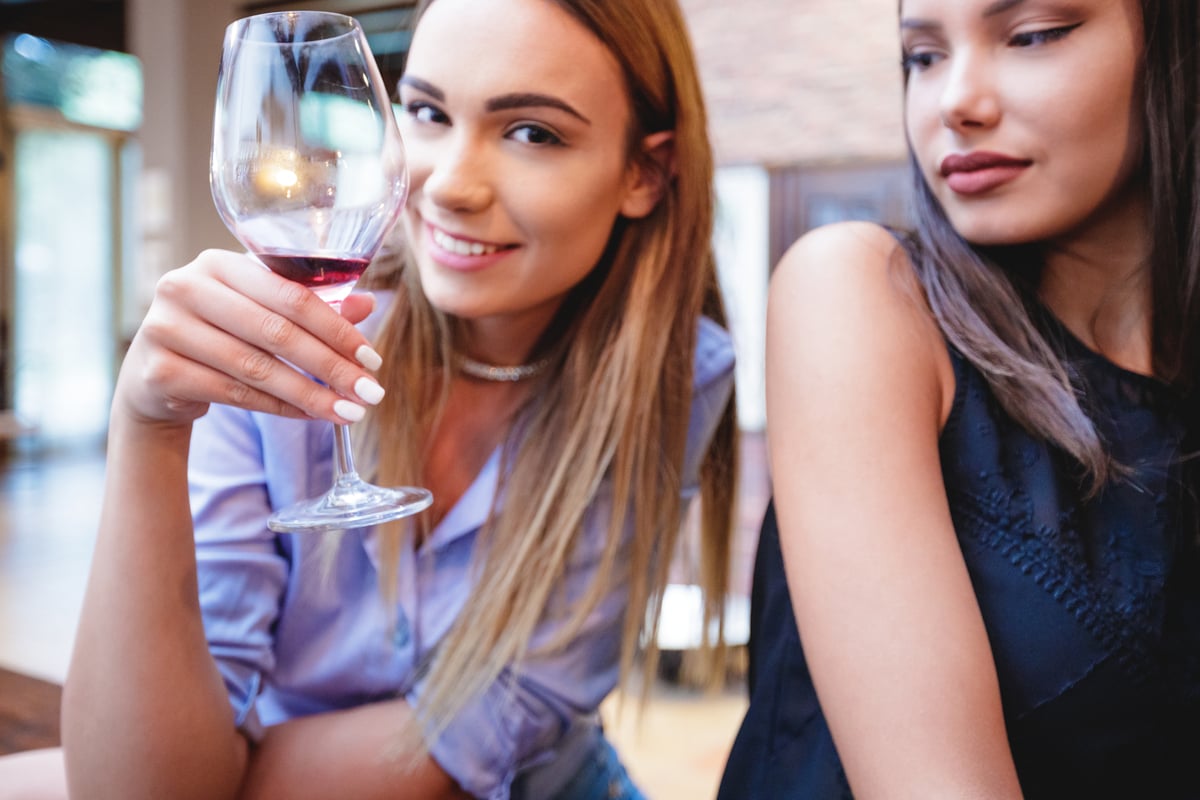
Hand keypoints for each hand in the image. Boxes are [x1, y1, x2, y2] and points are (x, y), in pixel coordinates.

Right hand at [115, 249, 383, 427]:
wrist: (154, 377)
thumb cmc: (219, 334)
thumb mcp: (261, 312)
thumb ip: (311, 306)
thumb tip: (368, 304)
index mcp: (217, 263)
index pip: (291, 296)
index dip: (337, 329)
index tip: (372, 359)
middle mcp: (185, 287)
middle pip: (277, 333)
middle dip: (331, 367)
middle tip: (370, 393)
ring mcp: (166, 328)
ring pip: (257, 368)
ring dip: (310, 394)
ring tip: (349, 412)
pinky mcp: (159, 371)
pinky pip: (234, 393)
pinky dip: (279, 408)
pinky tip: (310, 414)